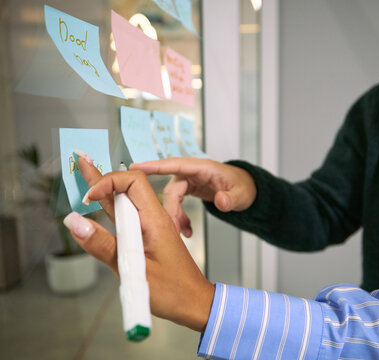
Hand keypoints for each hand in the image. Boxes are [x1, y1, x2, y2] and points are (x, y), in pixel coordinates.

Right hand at [63, 167, 214, 331]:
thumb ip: (104, 246)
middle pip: (127, 187)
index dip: (108, 182)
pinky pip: (126, 218)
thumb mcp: (133, 270)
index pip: (133, 182)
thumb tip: (75, 222)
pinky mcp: (147, 238)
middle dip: (102, 175)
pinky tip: (98, 204)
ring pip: (125, 202)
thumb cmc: (173, 291)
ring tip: (85, 172)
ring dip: (104, 189)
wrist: (195, 303)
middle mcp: (152, 219)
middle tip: (81, 159)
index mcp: (155, 220)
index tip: (88, 198)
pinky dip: (110, 208)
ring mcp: (149, 228)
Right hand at [130, 158, 256, 236]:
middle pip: (172, 189)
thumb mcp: (241, 194)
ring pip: (172, 198)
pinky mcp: (188, 189)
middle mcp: (192, 172)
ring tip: (183, 232)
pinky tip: (187, 230)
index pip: (175, 164)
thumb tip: (221, 202)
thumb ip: (231, 198)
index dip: (155, 166)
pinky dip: (180, 217)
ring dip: (174, 216)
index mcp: (203, 168)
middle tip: (175, 229)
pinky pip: (177, 203)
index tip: (136, 167)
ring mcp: (189, 180)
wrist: (246, 190)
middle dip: (171, 210)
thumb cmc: (243, 186)